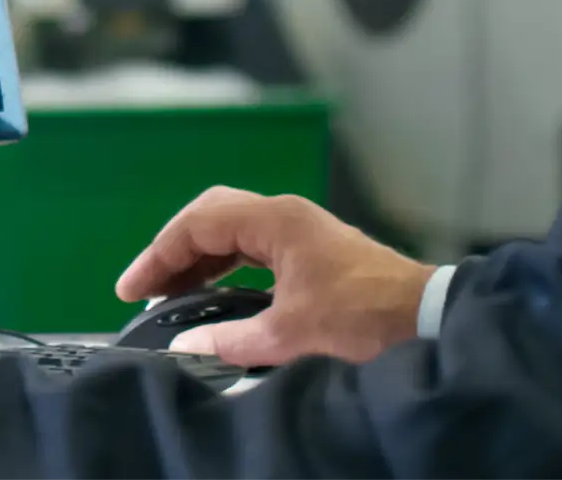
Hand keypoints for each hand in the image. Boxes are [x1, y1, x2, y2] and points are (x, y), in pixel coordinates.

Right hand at [117, 186, 434, 367]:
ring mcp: (300, 229)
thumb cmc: (363, 316)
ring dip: (199, 258)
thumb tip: (184, 347)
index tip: (133, 289)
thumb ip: (231, 340)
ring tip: (172, 293)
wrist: (428, 317)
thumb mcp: (291, 334)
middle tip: (147, 287)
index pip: (198, 224)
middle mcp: (285, 214)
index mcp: (275, 221)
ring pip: (232, 230)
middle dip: (174, 250)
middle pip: (211, 215)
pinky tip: (215, 292)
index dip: (159, 255)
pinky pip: (252, 245)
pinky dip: (225, 265)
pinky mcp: (312, 249)